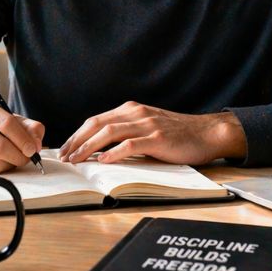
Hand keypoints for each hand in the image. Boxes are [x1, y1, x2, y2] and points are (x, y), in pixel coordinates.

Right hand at [0, 97, 44, 173]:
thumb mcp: (7, 119)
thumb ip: (29, 127)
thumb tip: (37, 143)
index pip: (7, 123)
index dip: (24, 139)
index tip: (33, 149)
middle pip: (1, 145)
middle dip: (20, 155)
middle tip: (27, 157)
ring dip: (10, 164)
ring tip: (13, 158)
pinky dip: (0, 169)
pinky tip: (0, 161)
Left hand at [58, 102, 245, 164]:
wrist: (207, 133)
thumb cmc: (177, 135)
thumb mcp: (148, 127)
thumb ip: (127, 133)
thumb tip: (99, 150)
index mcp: (130, 110)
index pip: (95, 120)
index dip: (77, 135)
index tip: (65, 149)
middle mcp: (136, 113)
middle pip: (97, 124)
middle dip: (77, 141)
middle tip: (64, 157)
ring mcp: (147, 124)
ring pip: (110, 133)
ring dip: (89, 147)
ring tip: (77, 160)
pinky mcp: (158, 137)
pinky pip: (131, 144)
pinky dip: (114, 152)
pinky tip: (103, 160)